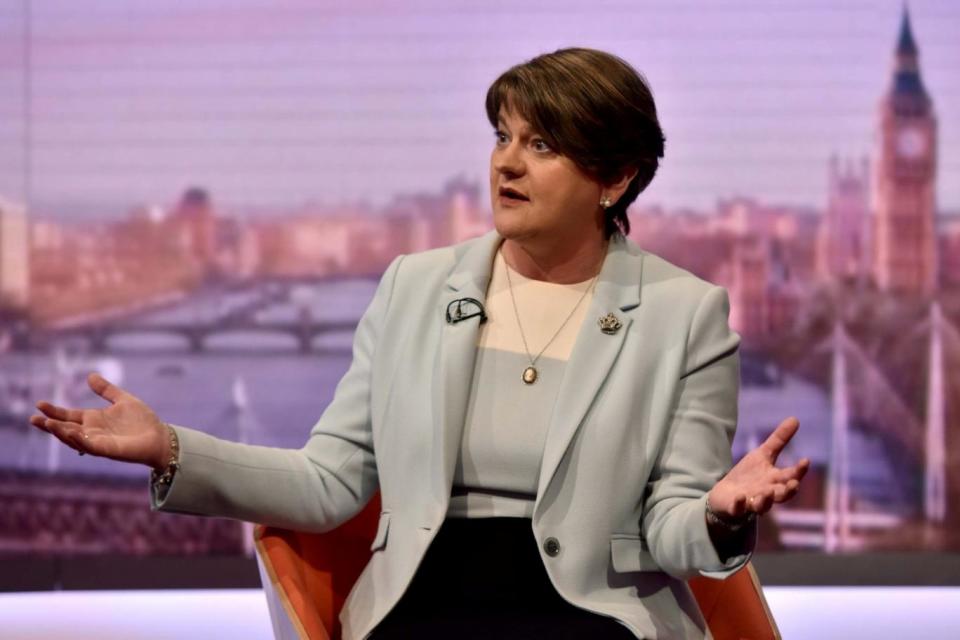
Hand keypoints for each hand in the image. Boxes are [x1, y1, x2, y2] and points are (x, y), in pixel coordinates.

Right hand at [30, 372, 169, 469]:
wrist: (159, 436)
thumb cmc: (142, 420)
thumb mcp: (123, 400)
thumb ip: (106, 390)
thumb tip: (89, 376)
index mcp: (93, 419)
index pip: (68, 415)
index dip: (54, 411)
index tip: (39, 404)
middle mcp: (92, 432)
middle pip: (65, 428)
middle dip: (49, 425)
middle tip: (33, 419)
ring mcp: (98, 442)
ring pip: (73, 439)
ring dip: (60, 432)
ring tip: (47, 424)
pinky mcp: (107, 450)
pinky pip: (89, 446)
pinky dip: (79, 440)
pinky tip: (70, 432)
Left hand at [707, 416, 809, 518]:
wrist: (726, 494)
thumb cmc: (749, 475)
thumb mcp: (763, 454)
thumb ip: (779, 440)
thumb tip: (795, 418)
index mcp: (775, 480)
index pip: (791, 476)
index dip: (799, 470)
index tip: (805, 461)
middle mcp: (767, 493)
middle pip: (782, 495)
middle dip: (789, 491)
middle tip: (794, 484)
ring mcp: (752, 502)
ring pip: (763, 506)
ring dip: (766, 501)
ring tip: (767, 492)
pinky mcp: (735, 507)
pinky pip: (738, 509)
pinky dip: (740, 505)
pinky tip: (740, 497)